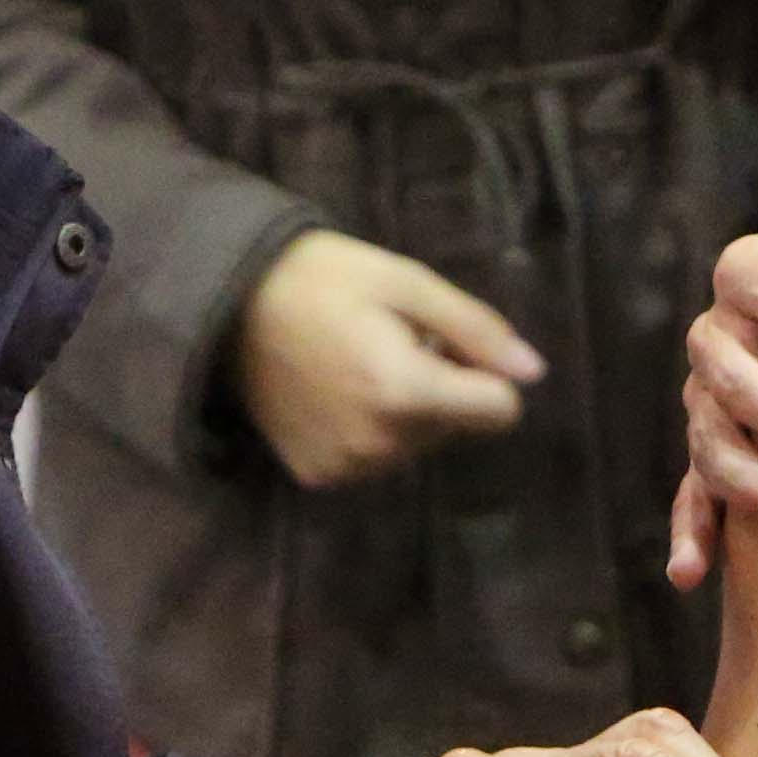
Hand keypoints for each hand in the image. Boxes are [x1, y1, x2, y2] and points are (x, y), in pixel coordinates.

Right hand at [231, 229, 541, 491]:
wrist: (224, 305)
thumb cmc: (321, 279)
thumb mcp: (406, 282)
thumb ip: (476, 329)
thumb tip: (534, 372)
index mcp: (405, 392)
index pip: (500, 411)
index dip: (484, 373)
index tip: (444, 343)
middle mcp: (379, 445)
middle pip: (458, 428)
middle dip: (442, 389)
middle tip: (390, 343)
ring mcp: (345, 467)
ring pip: (419, 446)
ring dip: (406, 411)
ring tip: (357, 364)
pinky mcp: (318, 477)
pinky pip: (377, 459)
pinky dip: (369, 429)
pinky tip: (333, 391)